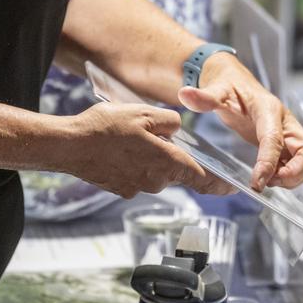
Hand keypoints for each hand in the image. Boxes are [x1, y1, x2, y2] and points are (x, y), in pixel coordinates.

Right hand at [62, 101, 232, 197]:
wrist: (70, 146)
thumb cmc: (107, 128)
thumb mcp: (144, 113)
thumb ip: (169, 122)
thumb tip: (176, 130)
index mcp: (167, 163)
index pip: (202, 179)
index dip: (219, 184)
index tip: (232, 186)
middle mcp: (156, 181)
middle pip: (176, 170)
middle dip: (172, 155)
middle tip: (156, 133)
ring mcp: (137, 188)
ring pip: (156, 172)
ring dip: (152, 157)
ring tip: (132, 136)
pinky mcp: (121, 189)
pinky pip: (138, 175)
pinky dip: (135, 163)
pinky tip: (120, 148)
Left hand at [179, 54, 302, 191]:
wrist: (236, 82)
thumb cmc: (229, 87)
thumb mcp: (215, 90)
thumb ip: (203, 97)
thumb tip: (184, 95)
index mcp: (268, 110)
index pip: (274, 139)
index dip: (269, 163)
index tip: (257, 184)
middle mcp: (287, 121)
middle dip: (295, 173)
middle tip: (269, 183)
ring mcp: (291, 132)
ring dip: (297, 177)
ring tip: (270, 182)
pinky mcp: (290, 142)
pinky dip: (295, 175)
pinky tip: (273, 178)